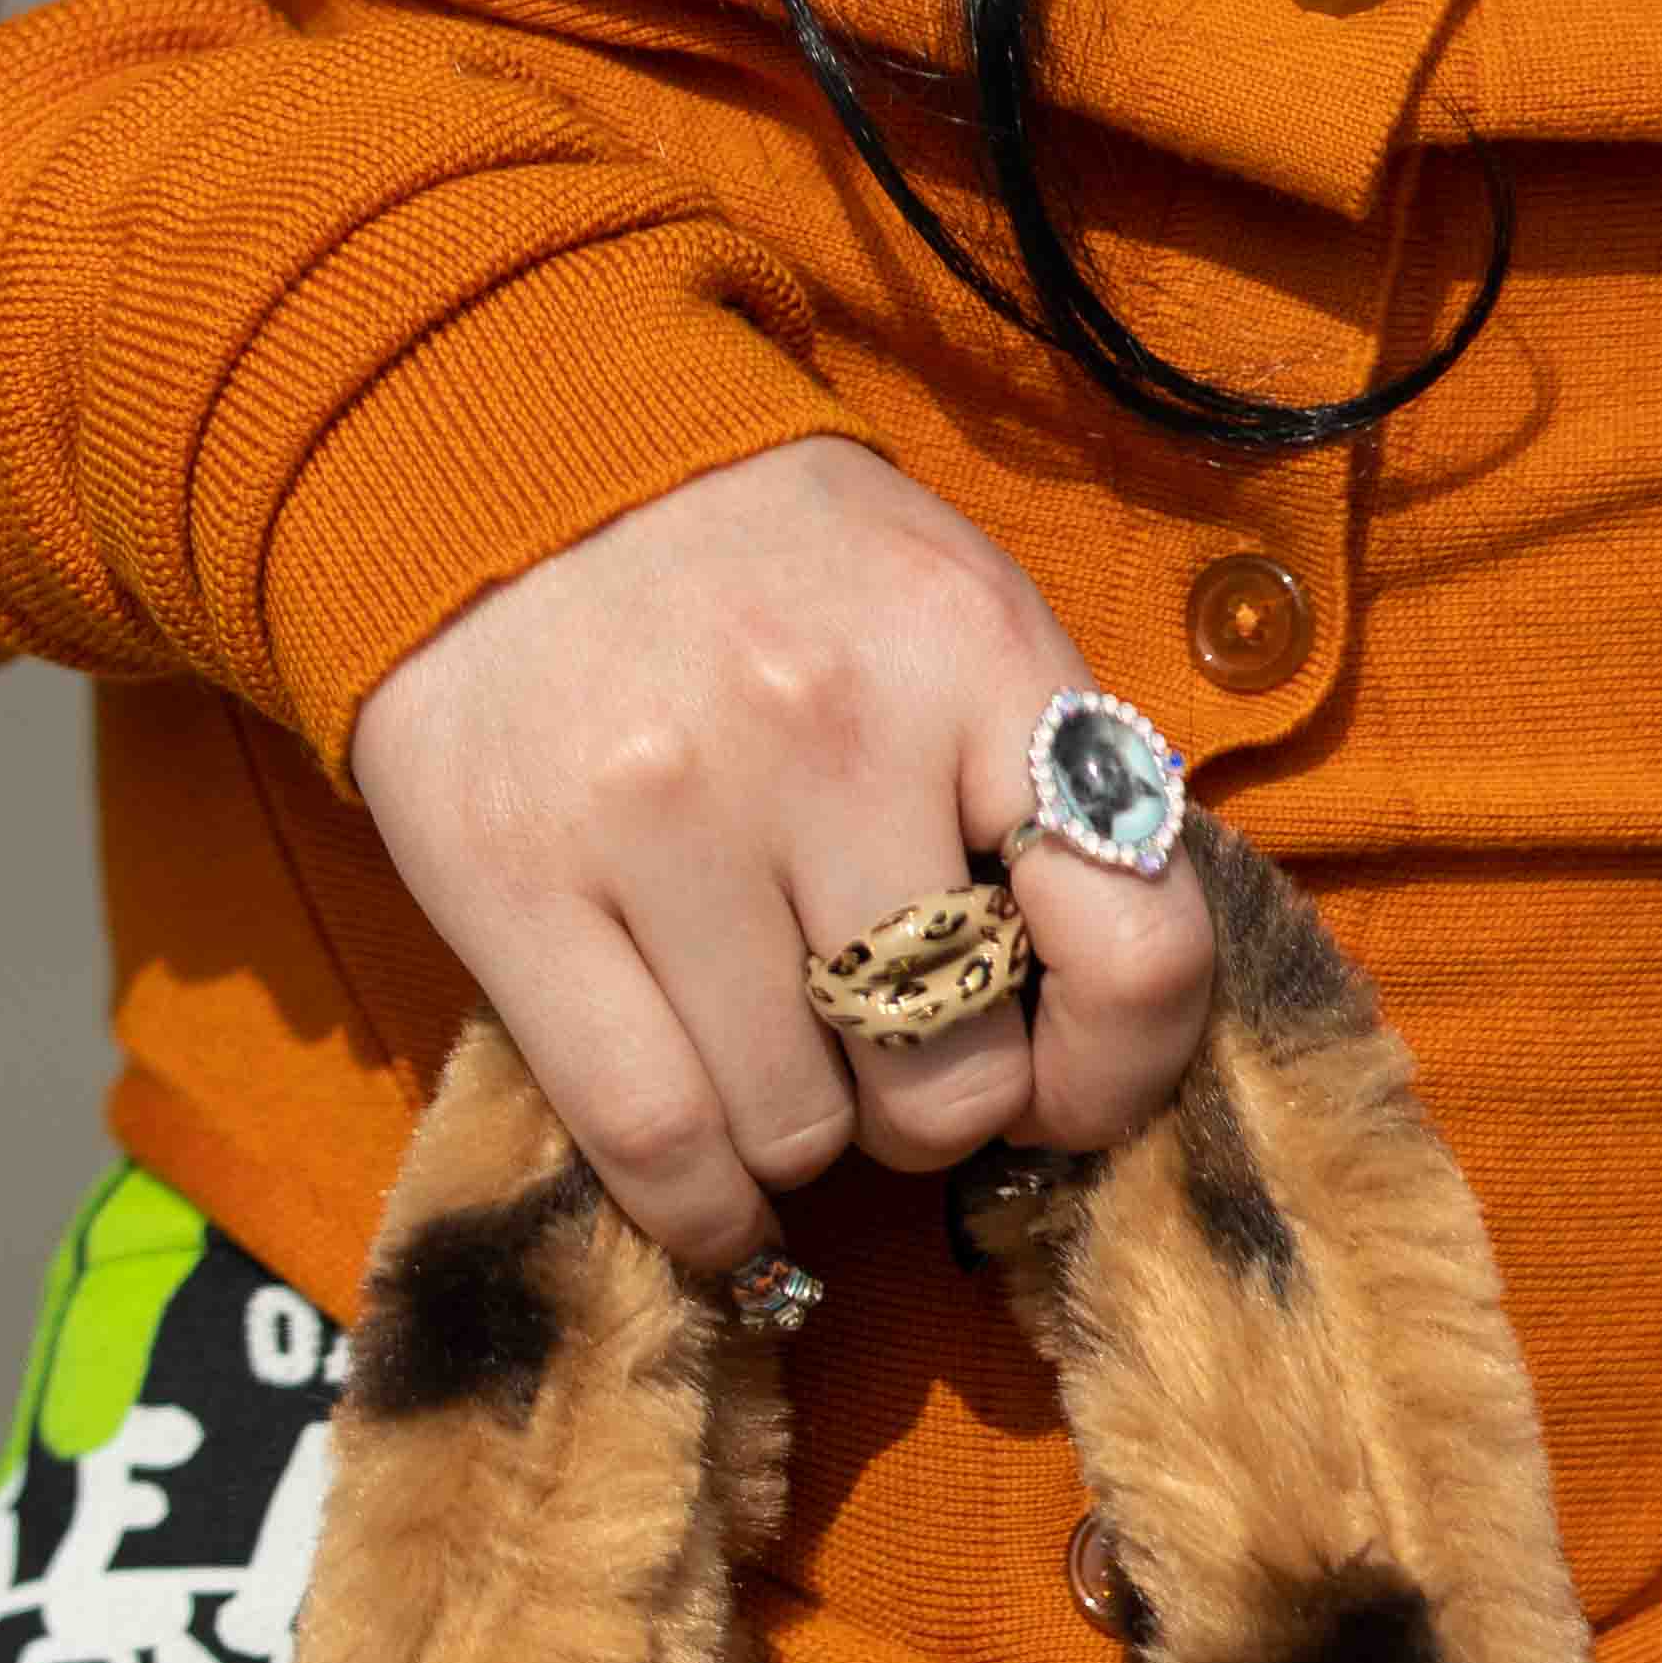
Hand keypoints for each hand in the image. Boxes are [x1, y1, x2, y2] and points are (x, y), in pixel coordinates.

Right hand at [341, 435, 1217, 1270]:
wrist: (523, 448)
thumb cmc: (773, 563)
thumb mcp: (949, 611)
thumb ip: (1040, 783)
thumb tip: (1095, 1032)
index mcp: (975, 653)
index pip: (1139, 947)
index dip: (1120, 1074)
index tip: (1065, 1092)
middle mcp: (834, 730)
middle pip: (954, 1076)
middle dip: (931, 1101)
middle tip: (884, 1048)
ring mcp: (668, 811)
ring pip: (799, 1128)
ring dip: (802, 1136)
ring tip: (774, 1053)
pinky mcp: (521, 882)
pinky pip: (654, 1143)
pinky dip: (703, 1214)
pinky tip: (715, 1202)